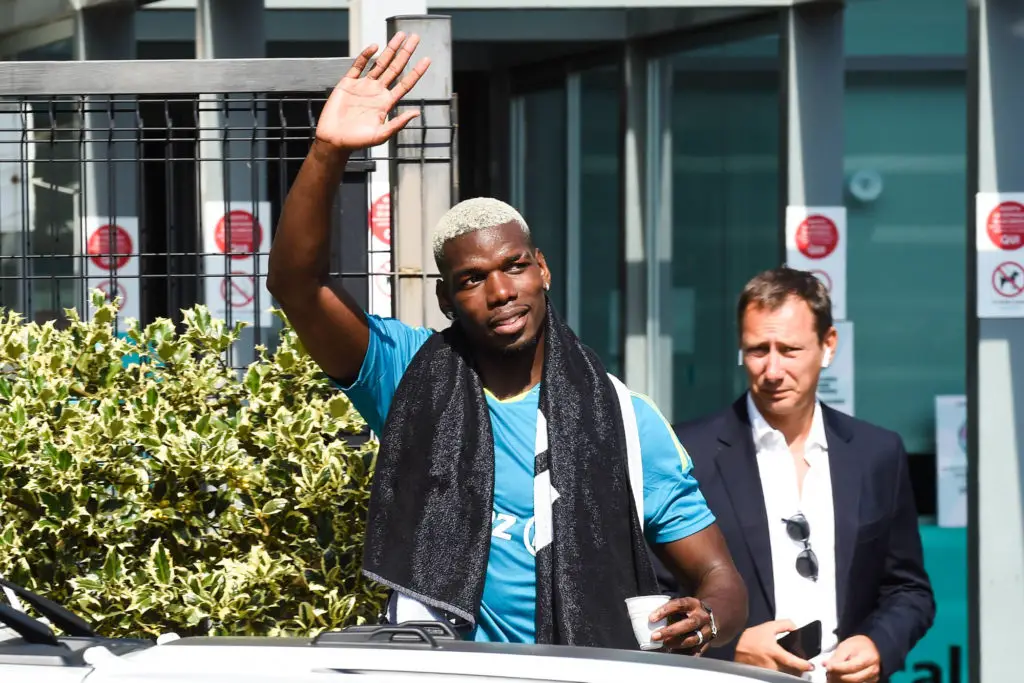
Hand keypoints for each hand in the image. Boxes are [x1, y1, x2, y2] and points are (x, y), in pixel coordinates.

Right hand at [316, 32, 430, 151]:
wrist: (334, 140)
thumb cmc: (358, 142)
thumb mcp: (381, 135)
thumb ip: (398, 123)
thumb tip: (416, 112)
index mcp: (386, 103)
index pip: (405, 83)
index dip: (416, 71)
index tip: (427, 59)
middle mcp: (377, 91)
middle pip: (395, 68)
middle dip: (405, 53)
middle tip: (415, 37)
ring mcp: (363, 86)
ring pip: (379, 63)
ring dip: (390, 49)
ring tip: (400, 36)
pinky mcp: (348, 84)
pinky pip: (358, 66)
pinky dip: (365, 55)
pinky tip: (374, 46)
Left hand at [649, 597, 712, 653]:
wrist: (713, 616)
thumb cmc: (690, 610)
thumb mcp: (683, 604)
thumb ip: (670, 610)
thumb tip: (651, 619)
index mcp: (694, 604)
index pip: (679, 605)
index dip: (665, 610)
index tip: (651, 618)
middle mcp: (702, 617)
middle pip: (688, 624)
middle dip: (670, 631)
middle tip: (655, 636)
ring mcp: (706, 631)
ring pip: (692, 639)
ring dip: (676, 643)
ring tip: (663, 645)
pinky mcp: (707, 643)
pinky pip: (696, 651)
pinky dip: (685, 654)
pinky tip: (674, 655)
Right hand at [734, 620, 813, 675]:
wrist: (735, 647)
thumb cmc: (750, 639)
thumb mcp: (768, 626)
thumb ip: (783, 625)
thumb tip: (795, 627)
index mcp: (773, 652)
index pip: (792, 661)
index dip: (803, 665)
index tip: (810, 666)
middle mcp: (770, 664)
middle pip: (790, 671)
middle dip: (797, 669)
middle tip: (801, 665)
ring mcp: (766, 672)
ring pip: (783, 674)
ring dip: (788, 671)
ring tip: (790, 665)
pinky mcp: (763, 675)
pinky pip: (775, 675)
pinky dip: (780, 672)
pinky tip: (779, 667)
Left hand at [824, 635, 880, 682]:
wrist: (867, 647)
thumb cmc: (857, 645)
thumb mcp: (845, 646)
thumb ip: (836, 657)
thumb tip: (826, 665)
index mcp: (869, 657)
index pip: (852, 667)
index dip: (838, 668)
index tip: (828, 667)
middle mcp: (873, 669)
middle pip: (853, 678)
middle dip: (838, 676)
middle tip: (828, 672)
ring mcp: (873, 677)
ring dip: (840, 680)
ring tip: (832, 674)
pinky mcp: (870, 682)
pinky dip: (845, 682)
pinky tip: (839, 676)